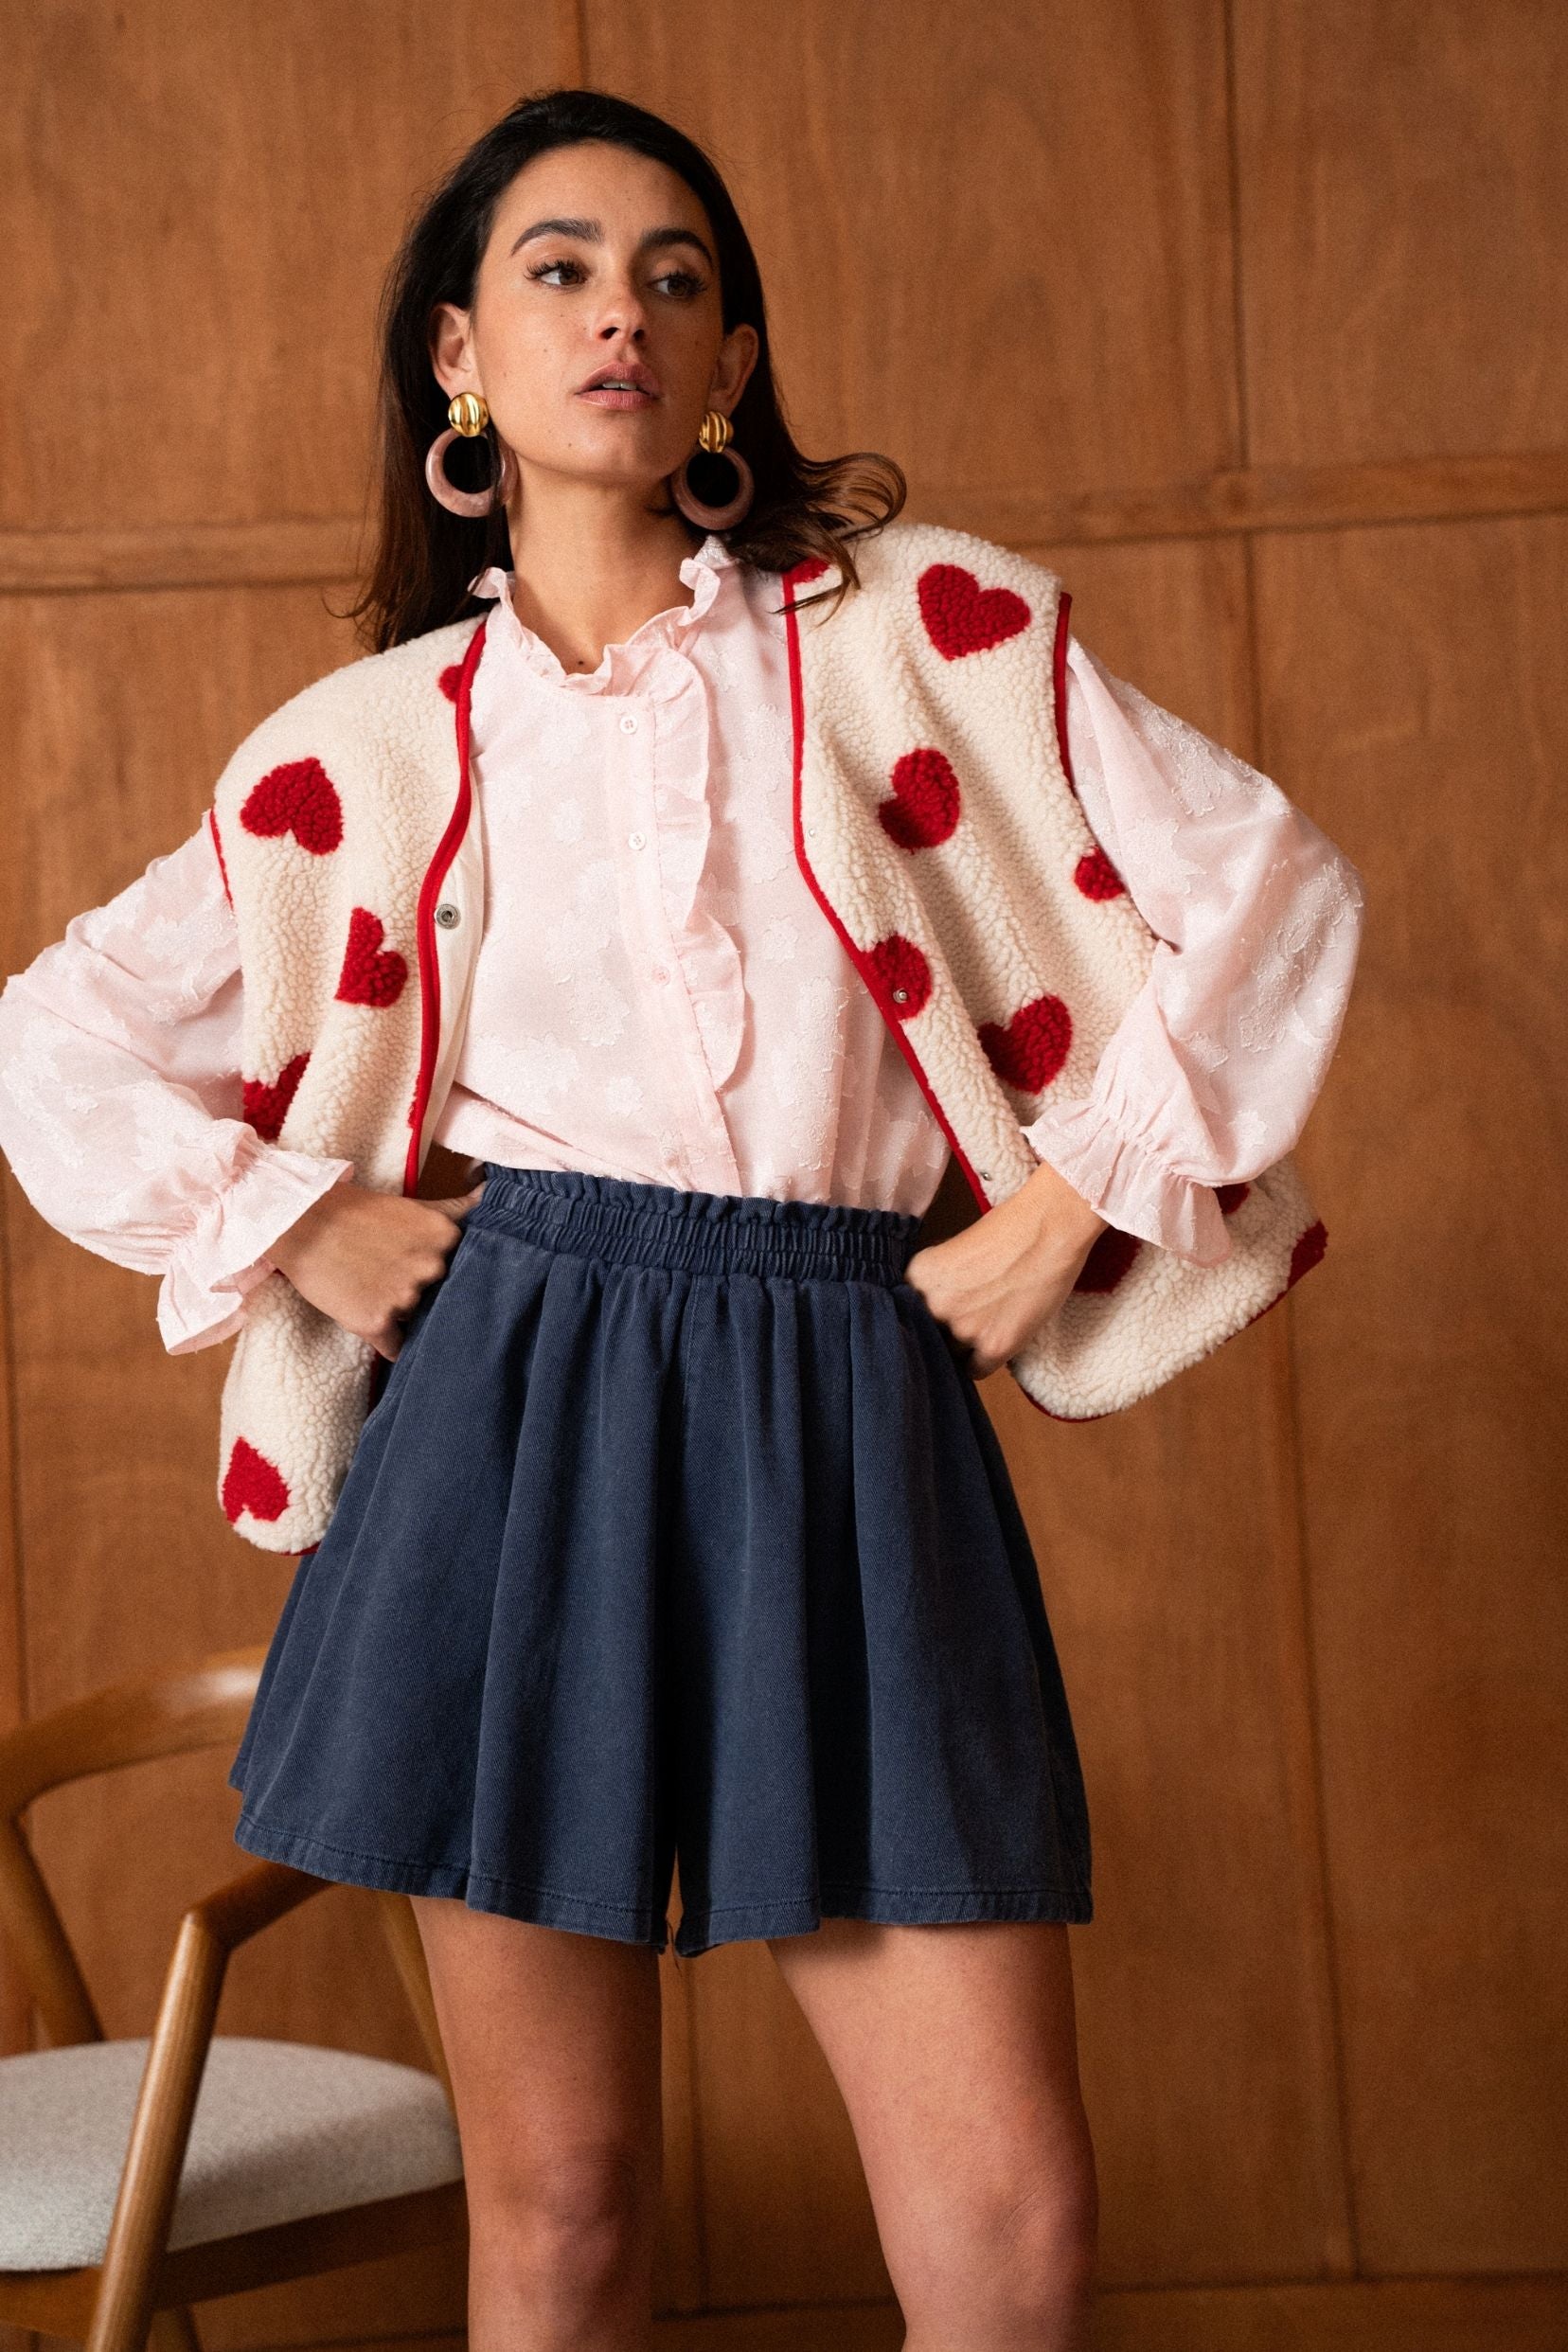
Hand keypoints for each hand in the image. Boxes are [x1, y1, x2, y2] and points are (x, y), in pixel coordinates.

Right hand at [266, 1177, 486, 1361]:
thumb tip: (493, 1193)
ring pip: (416, 1320)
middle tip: (390, 1273)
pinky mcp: (375, 1322)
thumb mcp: (413, 1205)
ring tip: (371, 1286)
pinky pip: (395, 1348)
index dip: (446, 1274)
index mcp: (445, 1237)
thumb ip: (459, 1210)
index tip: (424, 1265)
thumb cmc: (354, 1213)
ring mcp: (404, 1297)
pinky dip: (385, 1339)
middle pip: (440, 1298)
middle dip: (422, 1293)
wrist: (297, 1222)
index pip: (465, 1271)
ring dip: (399, 1313)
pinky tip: (367, 1315)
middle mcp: (431, 1268)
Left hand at [902, 1155, 1109, 1379]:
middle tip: (963, 1323)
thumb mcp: (951, 1249)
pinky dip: (984, 1361)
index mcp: (917, 1277)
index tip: (932, 1319)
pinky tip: (995, 1341)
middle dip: (941, 1334)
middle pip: (927, 1339)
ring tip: (984, 1328)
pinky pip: (976, 1371)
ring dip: (963, 1349)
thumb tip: (927, 1310)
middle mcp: (934, 1306)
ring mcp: (964, 1329)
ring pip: (950, 1357)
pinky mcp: (995, 1346)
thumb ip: (935, 1282)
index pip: (904, 1315)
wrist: (1049, 1228)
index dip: (921, 1318)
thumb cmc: (1007, 1228)